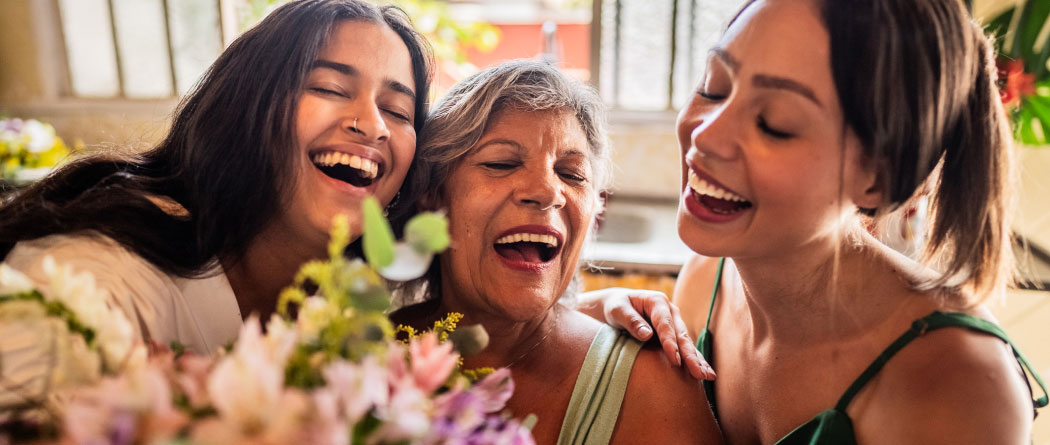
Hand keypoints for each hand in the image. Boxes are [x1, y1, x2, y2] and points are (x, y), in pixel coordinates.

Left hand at [577, 287, 714, 379]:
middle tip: (699, 373)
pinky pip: (686, 349)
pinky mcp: (674, 335)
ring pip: (687, 344)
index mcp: (657, 302)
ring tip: (708, 376)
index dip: (670, 343)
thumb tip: (647, 335)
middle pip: (682, 335)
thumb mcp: (617, 310)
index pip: (665, 324)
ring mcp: (675, 324)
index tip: (676, 361)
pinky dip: (695, 361)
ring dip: (698, 361)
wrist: (619, 306)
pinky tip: (705, 374)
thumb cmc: (616, 307)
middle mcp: (671, 312)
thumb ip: (630, 320)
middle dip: (690, 355)